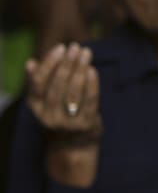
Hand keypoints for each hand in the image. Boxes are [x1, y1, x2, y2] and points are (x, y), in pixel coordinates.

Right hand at [26, 43, 101, 186]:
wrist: (74, 145)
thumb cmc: (60, 113)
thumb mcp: (45, 101)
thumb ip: (40, 82)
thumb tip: (31, 62)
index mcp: (36, 108)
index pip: (38, 83)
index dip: (49, 64)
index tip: (60, 47)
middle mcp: (48, 116)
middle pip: (57, 86)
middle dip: (67, 64)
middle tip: (76, 47)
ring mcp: (68, 122)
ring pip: (73, 92)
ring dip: (80, 69)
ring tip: (86, 53)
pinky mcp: (86, 124)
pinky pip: (89, 101)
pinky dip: (92, 84)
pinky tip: (93, 70)